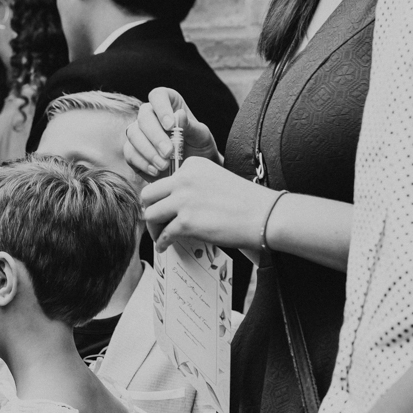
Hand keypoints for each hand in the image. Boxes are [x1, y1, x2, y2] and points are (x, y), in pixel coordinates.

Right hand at [123, 87, 220, 180]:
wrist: (193, 171)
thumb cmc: (200, 148)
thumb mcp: (202, 137)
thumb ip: (191, 126)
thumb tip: (179, 115)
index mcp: (169, 104)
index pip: (158, 96)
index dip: (162, 109)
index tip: (171, 126)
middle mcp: (150, 115)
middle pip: (144, 116)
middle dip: (155, 136)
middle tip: (169, 152)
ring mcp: (139, 133)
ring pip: (133, 134)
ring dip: (148, 151)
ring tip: (165, 165)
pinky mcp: (132, 151)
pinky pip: (130, 153)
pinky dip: (142, 163)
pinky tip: (156, 170)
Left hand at [140, 155, 279, 252]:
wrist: (264, 215)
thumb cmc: (246, 202)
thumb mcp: (215, 180)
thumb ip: (193, 186)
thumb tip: (175, 205)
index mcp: (192, 165)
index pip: (164, 180)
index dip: (163, 197)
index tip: (168, 208)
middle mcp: (184, 179)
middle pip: (149, 194)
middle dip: (150, 209)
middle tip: (157, 221)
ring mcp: (183, 200)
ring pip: (151, 214)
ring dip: (154, 228)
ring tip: (161, 236)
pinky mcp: (186, 222)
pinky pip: (163, 234)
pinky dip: (162, 243)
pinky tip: (165, 246)